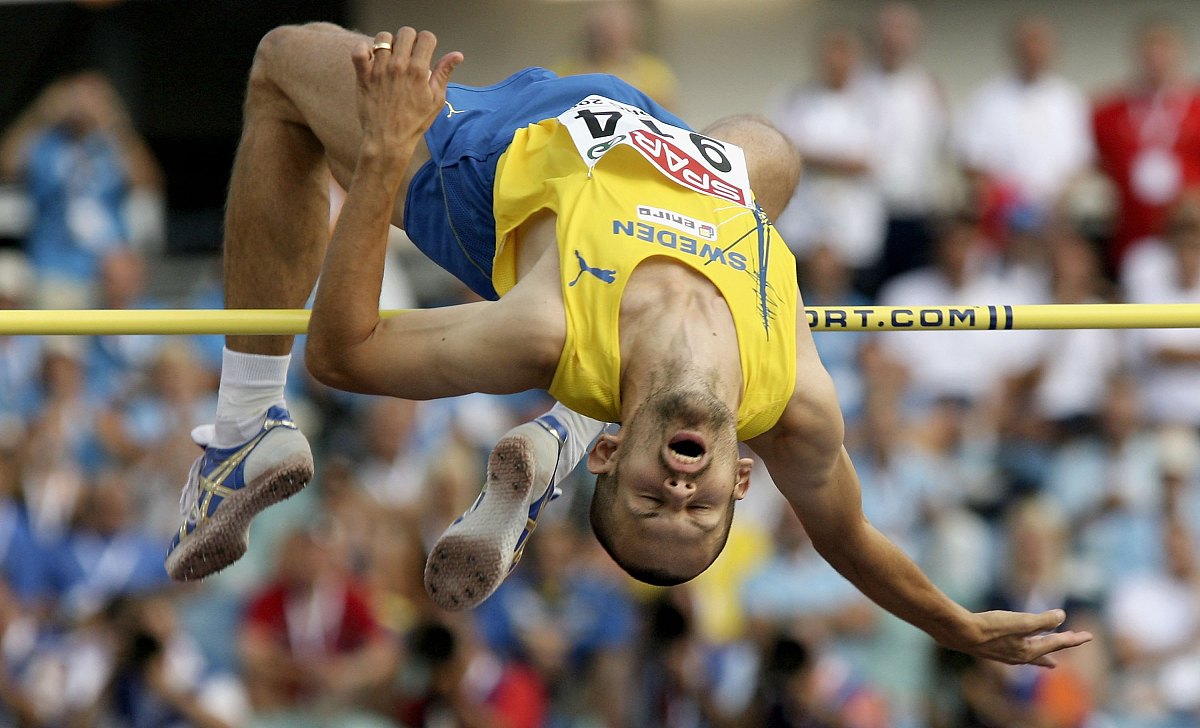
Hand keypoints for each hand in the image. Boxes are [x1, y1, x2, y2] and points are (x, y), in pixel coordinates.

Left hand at [351, 27, 462, 160]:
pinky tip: (371, 58)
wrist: (388, 140)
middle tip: (408, 54)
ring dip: (388, 44)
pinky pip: (359, 50)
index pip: (426, 37)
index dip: (428, 42)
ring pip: (383, 37)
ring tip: (390, 57)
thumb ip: (444, 73)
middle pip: (406, 32)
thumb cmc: (414, 122)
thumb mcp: (436, 100)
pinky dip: (364, 49)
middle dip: (410, 40)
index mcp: (418, 71)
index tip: (425, 52)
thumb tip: (457, 55)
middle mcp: (399, 66)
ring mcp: (379, 70)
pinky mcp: (363, 76)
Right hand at [949, 609, 1093, 667]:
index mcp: (1030, 650)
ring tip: (1047, 661)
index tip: (1089, 636)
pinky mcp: (993, 650)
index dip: (1074, 638)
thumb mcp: (1021, 621)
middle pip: (1044, 653)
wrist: (960, 633)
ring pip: (1030, 656)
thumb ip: (1043, 620)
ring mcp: (1006, 655)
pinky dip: (1024, 652)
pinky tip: (1016, 651)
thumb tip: (1061, 616)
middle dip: (1056, 651)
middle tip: (1064, 656)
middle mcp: (1020, 656)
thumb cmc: (991, 627)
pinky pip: (1016, 654)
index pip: (1057, 642)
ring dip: (1041, 655)